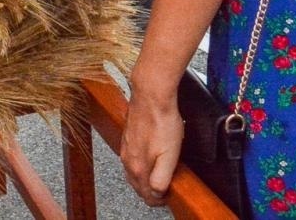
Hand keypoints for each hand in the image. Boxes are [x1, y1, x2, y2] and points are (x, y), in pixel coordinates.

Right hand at [120, 85, 183, 208]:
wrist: (151, 95)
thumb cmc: (162, 121)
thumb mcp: (170, 155)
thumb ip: (161, 178)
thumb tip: (157, 192)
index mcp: (138, 167)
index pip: (145, 194)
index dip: (158, 200)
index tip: (167, 198)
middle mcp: (128, 159)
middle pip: (137, 185)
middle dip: (149, 192)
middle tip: (163, 192)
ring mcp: (126, 147)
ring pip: (132, 172)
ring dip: (143, 179)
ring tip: (156, 179)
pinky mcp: (127, 136)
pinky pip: (130, 159)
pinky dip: (138, 166)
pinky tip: (146, 160)